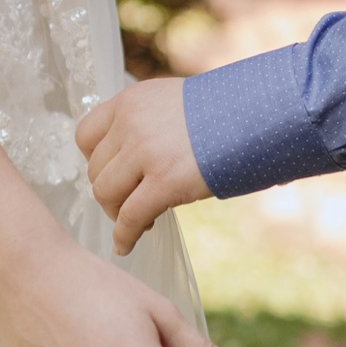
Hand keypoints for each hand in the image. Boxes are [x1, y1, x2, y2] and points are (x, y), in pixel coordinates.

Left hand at [76, 80, 208, 255]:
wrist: (259, 114)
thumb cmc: (225, 113)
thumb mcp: (174, 103)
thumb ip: (147, 123)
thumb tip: (130, 161)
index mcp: (131, 100)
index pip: (86, 135)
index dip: (95, 161)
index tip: (112, 174)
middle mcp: (131, 122)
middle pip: (95, 170)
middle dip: (111, 191)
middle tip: (130, 204)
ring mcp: (145, 151)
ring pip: (106, 194)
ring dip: (118, 213)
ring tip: (139, 220)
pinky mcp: (165, 181)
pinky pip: (129, 217)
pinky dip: (124, 236)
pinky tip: (126, 245)